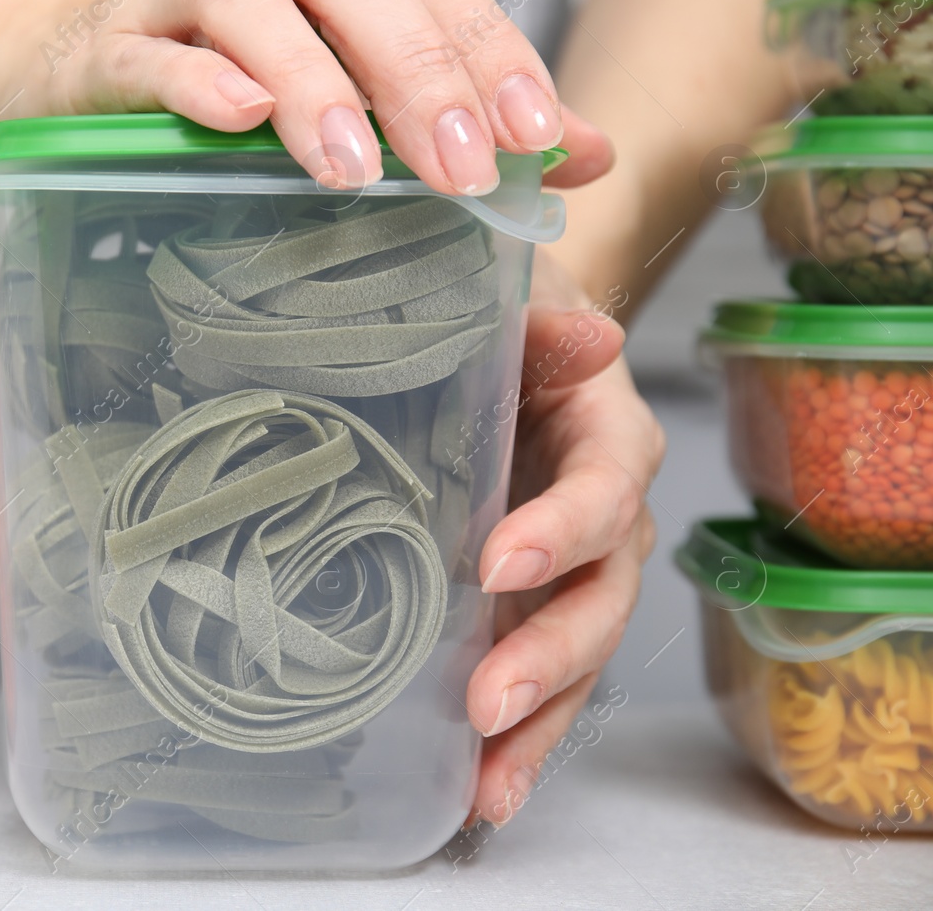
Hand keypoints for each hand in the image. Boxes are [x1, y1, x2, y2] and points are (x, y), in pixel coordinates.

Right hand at [0, 0, 613, 194]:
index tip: (535, 138)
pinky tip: (240, 123)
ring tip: (353, 170)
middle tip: (460, 172)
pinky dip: (197, 84)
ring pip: (248, 4)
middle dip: (415, 72)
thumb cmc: (231, 96)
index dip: (489, 49)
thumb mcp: (355, 107)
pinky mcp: (106, 58)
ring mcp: (178, 4)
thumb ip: (465, 127)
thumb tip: (587, 156)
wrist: (73, 64)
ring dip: (311, 82)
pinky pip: (151, 57)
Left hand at [463, 253, 664, 824]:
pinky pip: (537, 675)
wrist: (494, 344)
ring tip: (489, 782)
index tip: (497, 562)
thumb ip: (544, 321)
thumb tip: (594, 337)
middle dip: (548, 655)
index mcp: (609, 436)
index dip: (562, 529)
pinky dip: (514, 735)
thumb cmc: (506, 318)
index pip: (605, 489)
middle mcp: (605, 515)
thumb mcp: (521, 301)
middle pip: (600, 596)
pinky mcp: (528, 604)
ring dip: (536, 722)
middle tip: (488, 702)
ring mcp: (570, 569)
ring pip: (576, 655)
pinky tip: (477, 785)